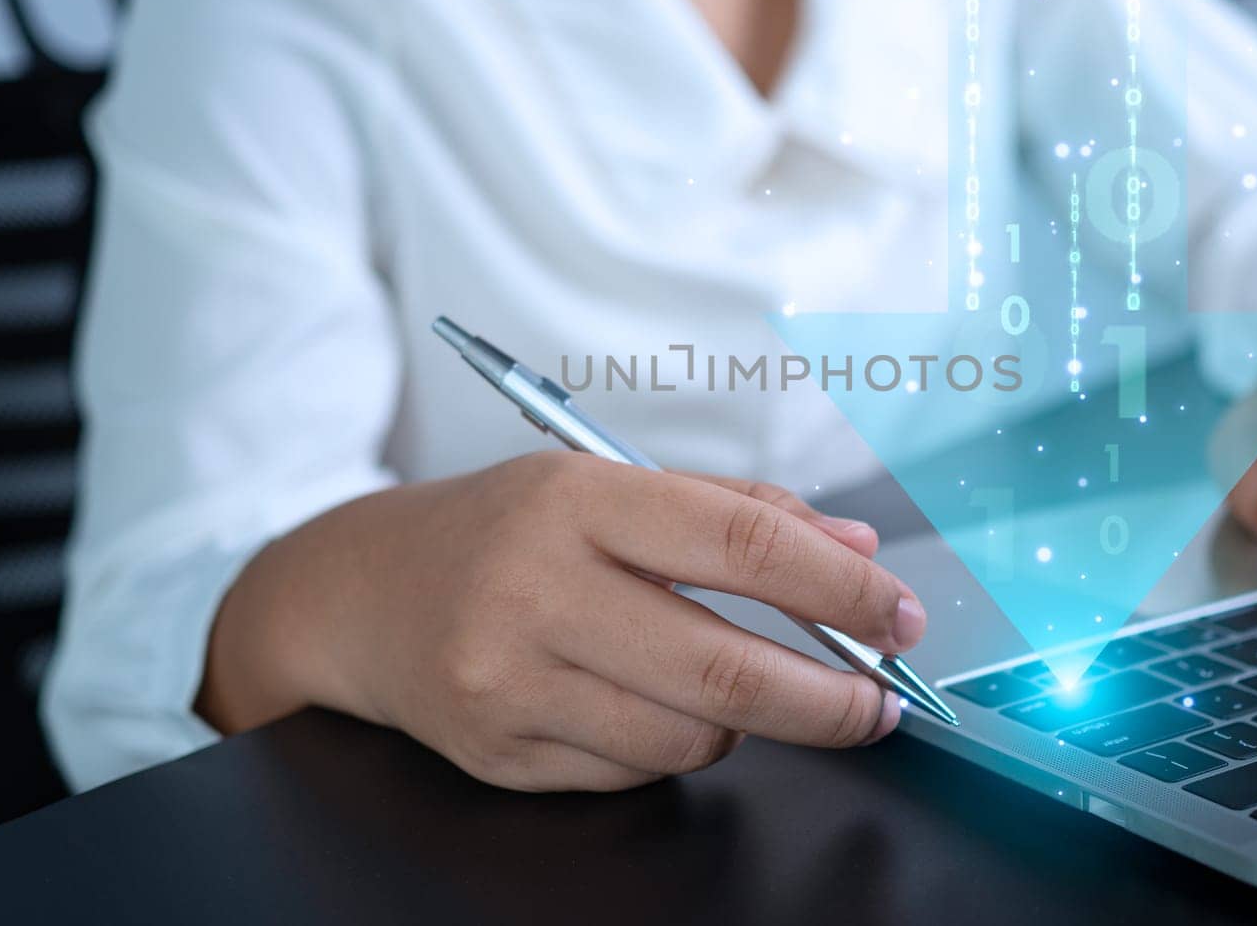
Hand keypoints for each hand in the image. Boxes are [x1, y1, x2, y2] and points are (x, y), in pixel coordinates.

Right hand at [197, 453, 924, 790]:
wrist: (356, 594)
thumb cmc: (502, 529)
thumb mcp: (606, 485)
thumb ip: (738, 512)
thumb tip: (856, 552)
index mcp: (576, 499)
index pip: (740, 543)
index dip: (840, 588)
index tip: (900, 618)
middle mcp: (534, 589)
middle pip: (723, 666)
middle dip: (830, 698)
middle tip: (881, 704)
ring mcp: (508, 681)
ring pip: (685, 736)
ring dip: (741, 722)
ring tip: (722, 681)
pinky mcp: (495, 754)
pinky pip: (632, 773)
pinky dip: (669, 745)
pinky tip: (641, 703)